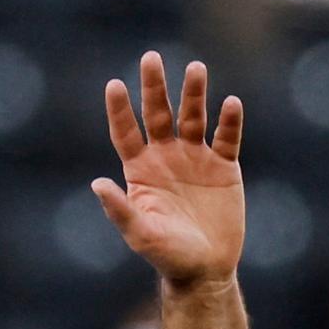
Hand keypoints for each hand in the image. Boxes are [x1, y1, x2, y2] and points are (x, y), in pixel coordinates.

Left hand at [95, 52, 246, 288]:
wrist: (205, 270)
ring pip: (194, 117)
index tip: (114, 85)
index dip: (120, 109)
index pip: (127, 132)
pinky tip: (231, 104)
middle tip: (150, 57)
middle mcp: (167, 157)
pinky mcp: (225, 167)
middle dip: (155, 87)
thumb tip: (97, 183)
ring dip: (195, 93)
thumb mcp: (141, 233)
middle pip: (159, 113)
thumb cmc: (167, 255)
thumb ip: (120, 209)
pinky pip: (227, 138)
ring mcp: (197, 159)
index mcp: (141, 170)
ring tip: (196, 69)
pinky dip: (230, 121)